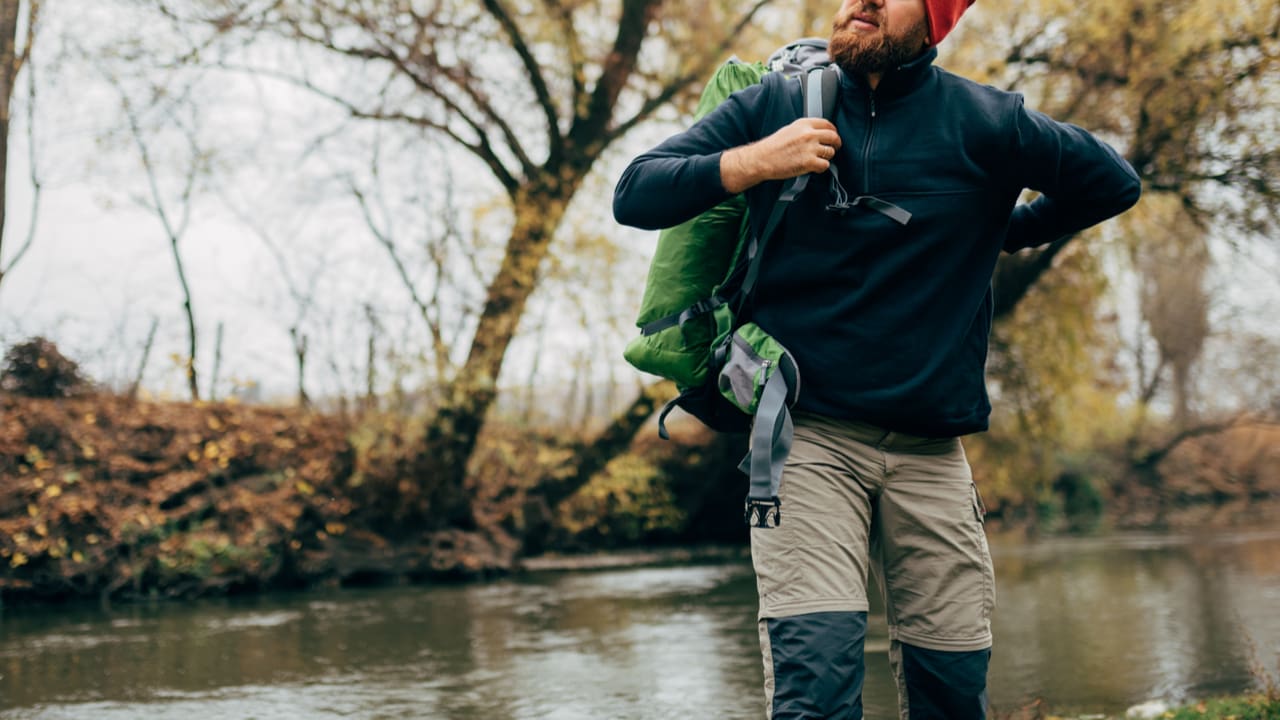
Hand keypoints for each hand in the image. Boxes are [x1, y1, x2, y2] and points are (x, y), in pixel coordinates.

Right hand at [720, 118, 841, 193]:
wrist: (762, 159)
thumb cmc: (772, 147)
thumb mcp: (789, 130)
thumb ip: (805, 130)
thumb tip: (818, 134)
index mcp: (804, 124)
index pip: (827, 124)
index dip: (833, 131)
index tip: (833, 136)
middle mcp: (808, 134)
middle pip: (833, 137)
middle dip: (836, 144)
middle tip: (834, 148)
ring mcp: (810, 148)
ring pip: (830, 152)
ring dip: (826, 157)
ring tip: (818, 159)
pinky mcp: (809, 162)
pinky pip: (825, 165)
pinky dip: (821, 168)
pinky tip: (814, 167)